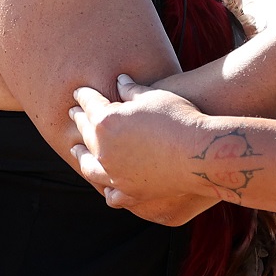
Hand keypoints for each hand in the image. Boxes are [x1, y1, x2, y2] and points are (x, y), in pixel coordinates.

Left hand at [68, 76, 220, 225]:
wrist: (201, 153)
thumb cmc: (179, 118)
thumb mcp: (154, 96)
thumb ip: (131, 90)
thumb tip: (120, 81)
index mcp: (105, 121)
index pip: (89, 104)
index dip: (83, 96)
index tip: (80, 93)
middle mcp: (104, 150)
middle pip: (85, 133)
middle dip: (79, 121)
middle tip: (74, 114)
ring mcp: (115, 175)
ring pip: (90, 167)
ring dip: (82, 157)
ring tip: (77, 150)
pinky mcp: (131, 193)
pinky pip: (112, 194)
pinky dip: (106, 188)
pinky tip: (106, 184)